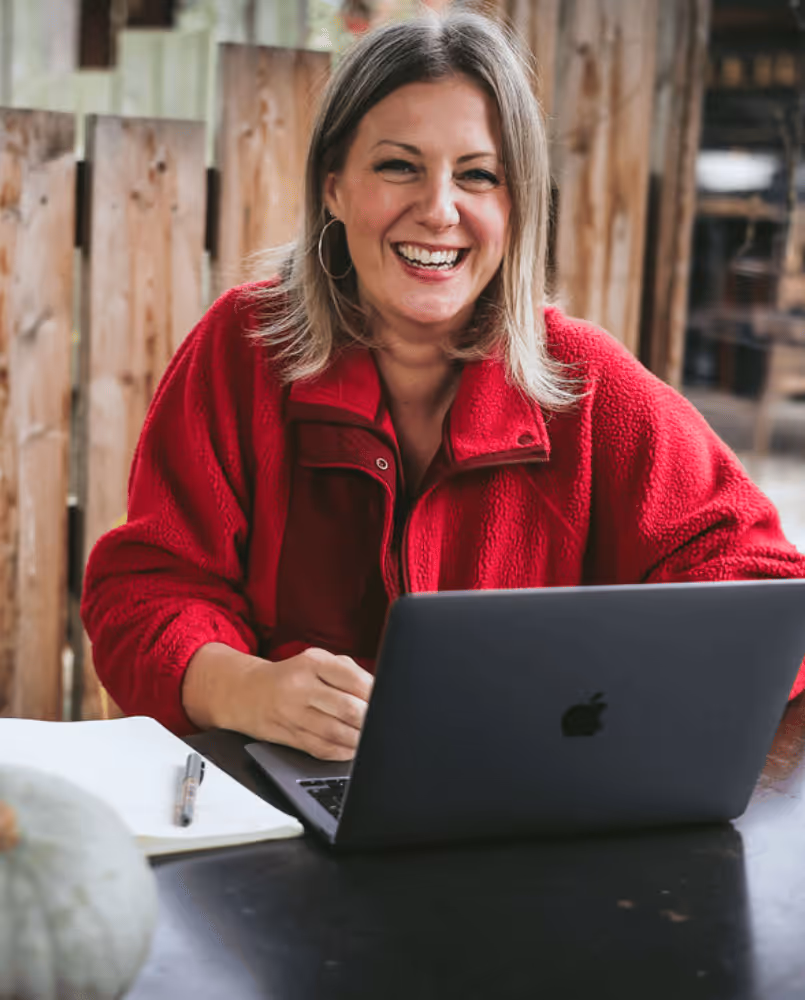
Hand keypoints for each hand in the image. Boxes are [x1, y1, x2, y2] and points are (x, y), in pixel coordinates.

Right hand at [242, 647, 373, 760]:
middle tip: (381, 722)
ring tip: (369, 736)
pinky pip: (323, 749)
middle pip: (348, 709)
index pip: (354, 679)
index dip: (375, 695)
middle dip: (370, 719)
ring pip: (337, 733)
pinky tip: (351, 747)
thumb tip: (379, 694)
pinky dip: (343, 751)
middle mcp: (300, 687)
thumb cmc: (292, 676)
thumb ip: (350, 673)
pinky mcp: (289, 736)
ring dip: (359, 739)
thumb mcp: (317, 662)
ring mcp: (292, 713)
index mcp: (312, 662)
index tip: (386, 702)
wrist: (247, 692)